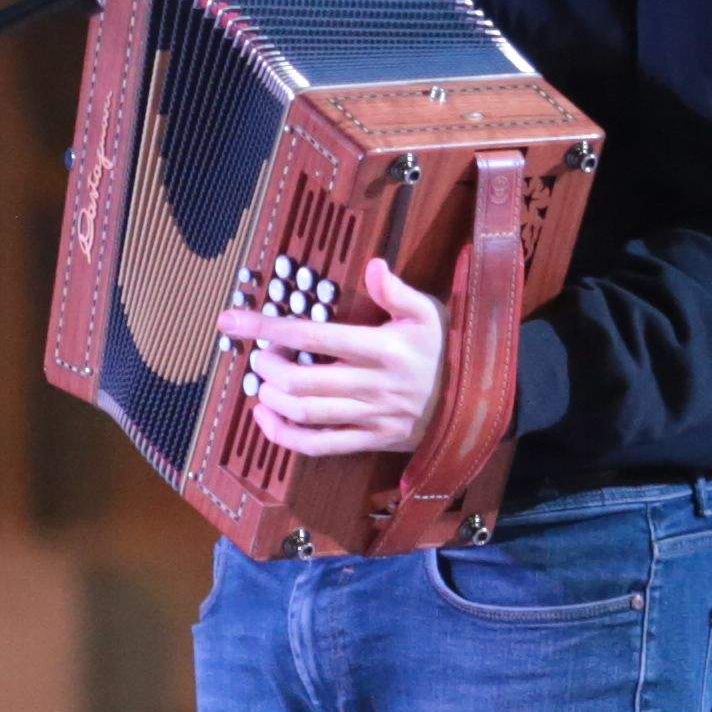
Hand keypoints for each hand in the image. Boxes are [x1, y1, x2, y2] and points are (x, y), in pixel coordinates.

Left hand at [219, 255, 445, 455]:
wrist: (478, 401)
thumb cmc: (445, 350)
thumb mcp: (429, 313)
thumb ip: (397, 291)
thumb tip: (373, 265)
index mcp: (381, 349)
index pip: (313, 335)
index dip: (267, 327)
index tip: (232, 320)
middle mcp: (371, 385)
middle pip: (300, 381)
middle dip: (267, 366)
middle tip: (259, 354)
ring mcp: (369, 417)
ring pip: (305, 414)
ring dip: (271, 398)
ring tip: (262, 382)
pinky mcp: (369, 441)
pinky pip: (318, 445)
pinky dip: (283, 435)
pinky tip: (266, 417)